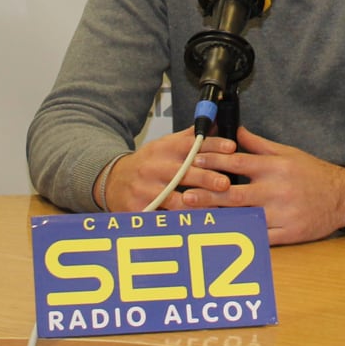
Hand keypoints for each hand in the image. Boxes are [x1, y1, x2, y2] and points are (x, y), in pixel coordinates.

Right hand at [101, 129, 237, 212]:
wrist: (113, 180)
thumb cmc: (147, 163)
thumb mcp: (165, 145)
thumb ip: (189, 137)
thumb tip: (213, 122)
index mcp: (164, 148)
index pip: (191, 144)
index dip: (212, 145)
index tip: (231, 147)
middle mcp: (155, 166)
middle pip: (183, 171)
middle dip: (206, 177)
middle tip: (225, 183)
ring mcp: (146, 188)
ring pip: (173, 198)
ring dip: (195, 203)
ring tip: (214, 208)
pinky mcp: (139, 207)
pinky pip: (161, 216)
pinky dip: (177, 221)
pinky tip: (192, 223)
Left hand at [181, 126, 344, 244]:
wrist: (342, 197)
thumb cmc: (312, 173)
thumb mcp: (287, 153)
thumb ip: (259, 145)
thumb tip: (236, 132)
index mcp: (274, 167)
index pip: (238, 162)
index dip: (214, 160)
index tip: (195, 160)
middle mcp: (276, 189)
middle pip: (235, 192)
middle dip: (208, 193)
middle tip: (186, 195)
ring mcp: (281, 213)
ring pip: (244, 217)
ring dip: (219, 218)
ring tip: (197, 219)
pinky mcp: (287, 233)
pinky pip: (260, 236)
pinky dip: (241, 236)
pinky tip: (224, 237)